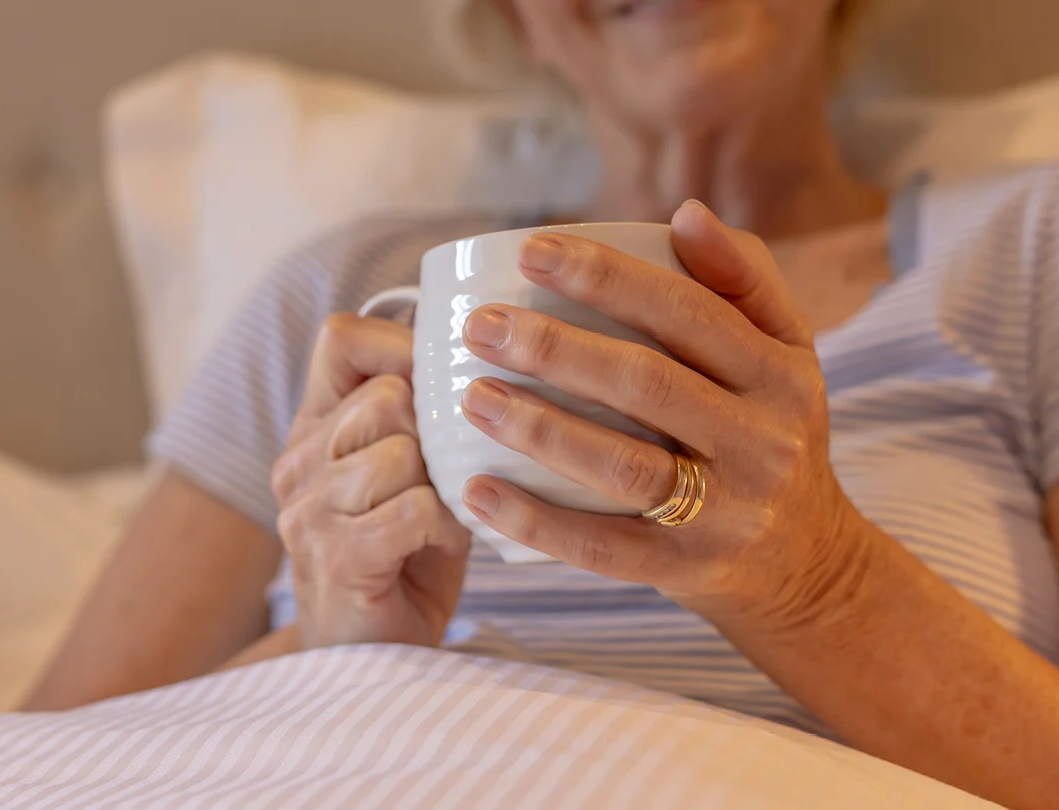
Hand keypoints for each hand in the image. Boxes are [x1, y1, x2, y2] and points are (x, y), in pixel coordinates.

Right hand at [272, 314, 469, 648]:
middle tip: (445, 479)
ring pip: (404, 451)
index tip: (438, 391)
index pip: (342, 338)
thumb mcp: (407, 473)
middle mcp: (299, 462)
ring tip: (443, 518)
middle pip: (388, 397)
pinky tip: (438, 546)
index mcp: (314, 428)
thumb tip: (474, 358)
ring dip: (445, 488)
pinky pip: (415, 507)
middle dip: (437, 436)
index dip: (402, 349)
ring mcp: (308, 511)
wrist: (371, 657)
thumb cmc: (404, 557)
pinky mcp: (335, 558)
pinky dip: (445, 526)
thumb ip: (418, 417)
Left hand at [458, 200, 865, 626]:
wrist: (806, 562)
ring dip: (539, 429)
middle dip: (555, 348)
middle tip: (483, 326)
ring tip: (474, 397)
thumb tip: (686, 213)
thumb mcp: (788, 353)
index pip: (689, 312)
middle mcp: (762, 442)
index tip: (532, 251)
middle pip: (647, 385)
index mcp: (780, 374)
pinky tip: (478, 492)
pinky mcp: (687, 570)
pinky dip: (536, 520)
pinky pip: (604, 547)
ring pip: (622, 465)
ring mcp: (725, 513)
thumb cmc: (773, 433)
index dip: (608, 276)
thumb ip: (744, 280)